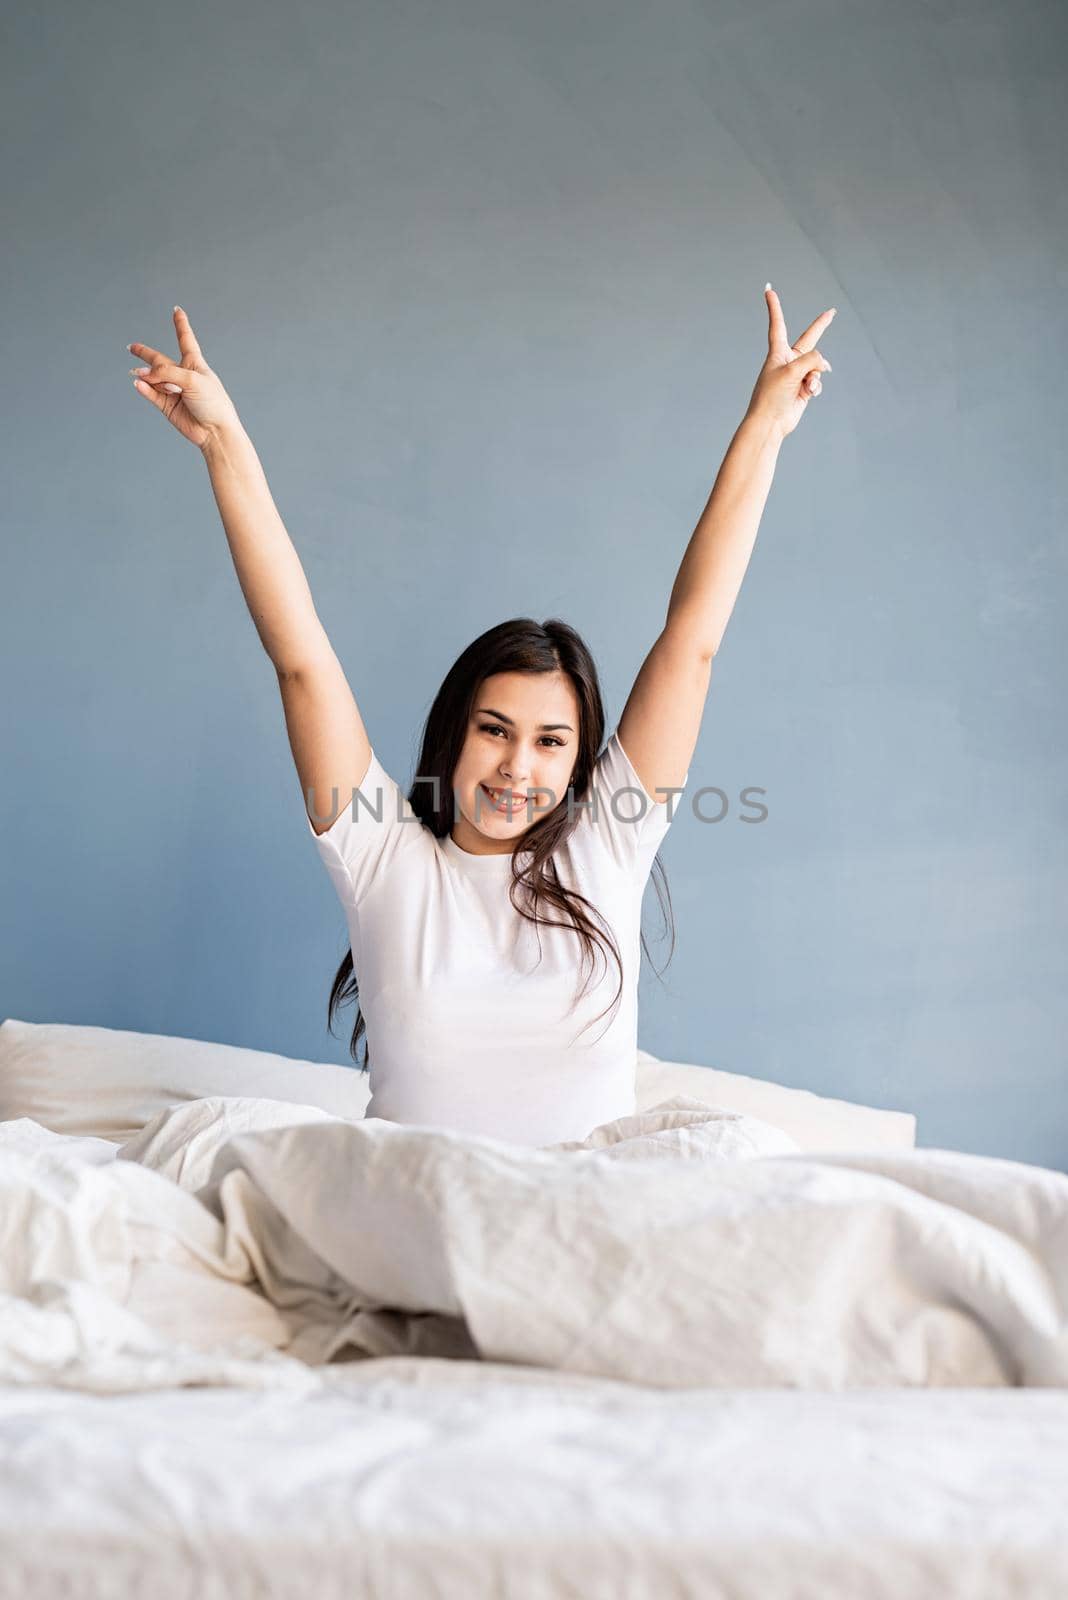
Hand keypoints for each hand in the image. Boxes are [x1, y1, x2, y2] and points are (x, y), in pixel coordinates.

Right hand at [127, 307, 241, 449]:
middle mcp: (183, 376)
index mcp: (195, 364)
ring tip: (138, 374)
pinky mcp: (167, 406)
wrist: (215, 431)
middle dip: (146, 354)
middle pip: (160, 360)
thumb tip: (143, 375)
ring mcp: (174, 391)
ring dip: (146, 375)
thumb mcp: (192, 379)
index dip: (180, 324)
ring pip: (153, 378)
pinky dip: (144, 388)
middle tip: (132, 347)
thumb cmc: (213, 403)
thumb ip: (166, 373)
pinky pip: (151, 394)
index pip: (185, 339)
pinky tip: (138, 383)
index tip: (177, 311)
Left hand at [746, 285, 834, 440]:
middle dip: (821, 326)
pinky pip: (817, 381)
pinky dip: (815, 387)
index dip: (774, 307)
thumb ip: (812, 359)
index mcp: (778, 352)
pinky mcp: (804, 388)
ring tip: (804, 386)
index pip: (777, 324)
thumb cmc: (773, 395)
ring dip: (814, 376)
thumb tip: (825, 365)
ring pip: (817, 366)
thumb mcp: (792, 370)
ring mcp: (798, 374)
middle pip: (809, 339)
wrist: (770, 423)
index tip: (768, 290)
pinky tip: (807, 394)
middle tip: (832, 312)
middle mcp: (788, 360)